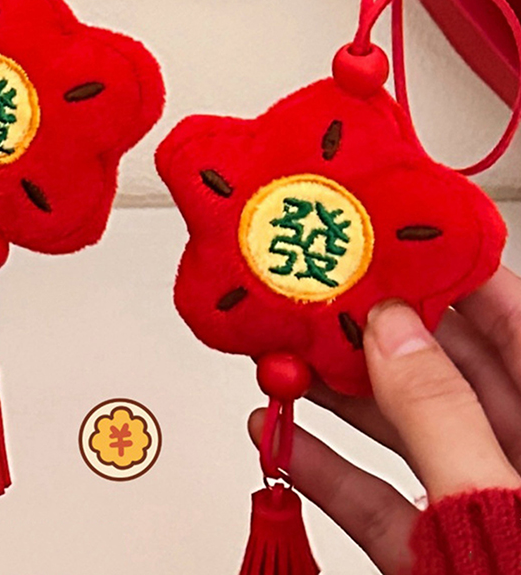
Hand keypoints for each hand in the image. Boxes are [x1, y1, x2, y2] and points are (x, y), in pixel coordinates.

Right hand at [249, 266, 520, 573]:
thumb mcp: (497, 498)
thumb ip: (441, 416)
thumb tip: (390, 333)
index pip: (505, 320)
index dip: (449, 271)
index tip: (391, 239)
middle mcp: (512, 453)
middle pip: (436, 367)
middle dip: (372, 329)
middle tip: (322, 294)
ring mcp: (470, 499)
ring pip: (397, 425)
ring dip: (337, 392)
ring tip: (288, 355)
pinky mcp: (430, 549)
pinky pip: (374, 495)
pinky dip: (325, 467)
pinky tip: (284, 439)